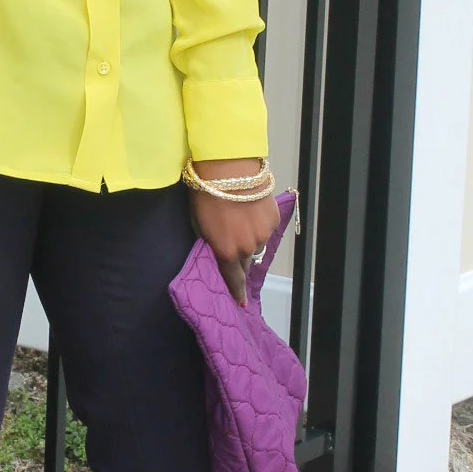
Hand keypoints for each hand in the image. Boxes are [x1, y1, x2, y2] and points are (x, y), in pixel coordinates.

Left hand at [186, 160, 279, 304]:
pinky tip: (250, 211)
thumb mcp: (199, 225)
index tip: (240, 303)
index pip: (234, 280)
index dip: (237, 292)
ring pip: (257, 245)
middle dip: (239, 261)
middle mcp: (248, 248)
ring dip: (249, 240)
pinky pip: (266, 230)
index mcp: (227, 252)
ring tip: (239, 222)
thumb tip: (218, 256)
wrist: (228, 168)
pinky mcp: (273, 218)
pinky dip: (258, 225)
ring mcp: (263, 233)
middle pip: (245, 264)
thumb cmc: (205, 195)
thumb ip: (210, 245)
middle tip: (232, 249)